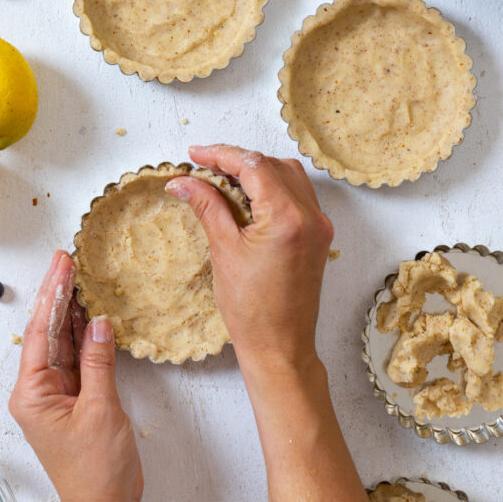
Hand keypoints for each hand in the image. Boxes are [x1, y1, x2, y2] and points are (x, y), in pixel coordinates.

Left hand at [9, 250, 147, 501]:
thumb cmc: (97, 470)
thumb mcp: (101, 409)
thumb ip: (99, 362)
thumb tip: (98, 322)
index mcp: (32, 393)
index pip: (41, 331)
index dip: (53, 294)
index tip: (62, 264)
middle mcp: (39, 391)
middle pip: (48, 332)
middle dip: (59, 295)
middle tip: (68, 259)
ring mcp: (58, 395)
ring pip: (64, 342)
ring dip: (73, 311)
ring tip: (79, 275)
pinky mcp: (77, 400)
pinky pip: (78, 358)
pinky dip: (85, 335)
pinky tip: (91, 312)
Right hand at [166, 146, 333, 376]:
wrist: (281, 347)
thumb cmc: (252, 309)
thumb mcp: (224, 250)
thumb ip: (207, 206)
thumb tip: (183, 181)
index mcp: (287, 216)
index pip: (253, 165)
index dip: (221, 154)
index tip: (195, 154)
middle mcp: (310, 215)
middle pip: (272, 165)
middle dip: (237, 160)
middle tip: (204, 166)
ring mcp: (319, 225)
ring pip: (288, 176)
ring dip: (257, 171)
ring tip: (223, 179)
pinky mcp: (318, 235)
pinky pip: (297, 195)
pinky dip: (273, 187)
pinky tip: (248, 196)